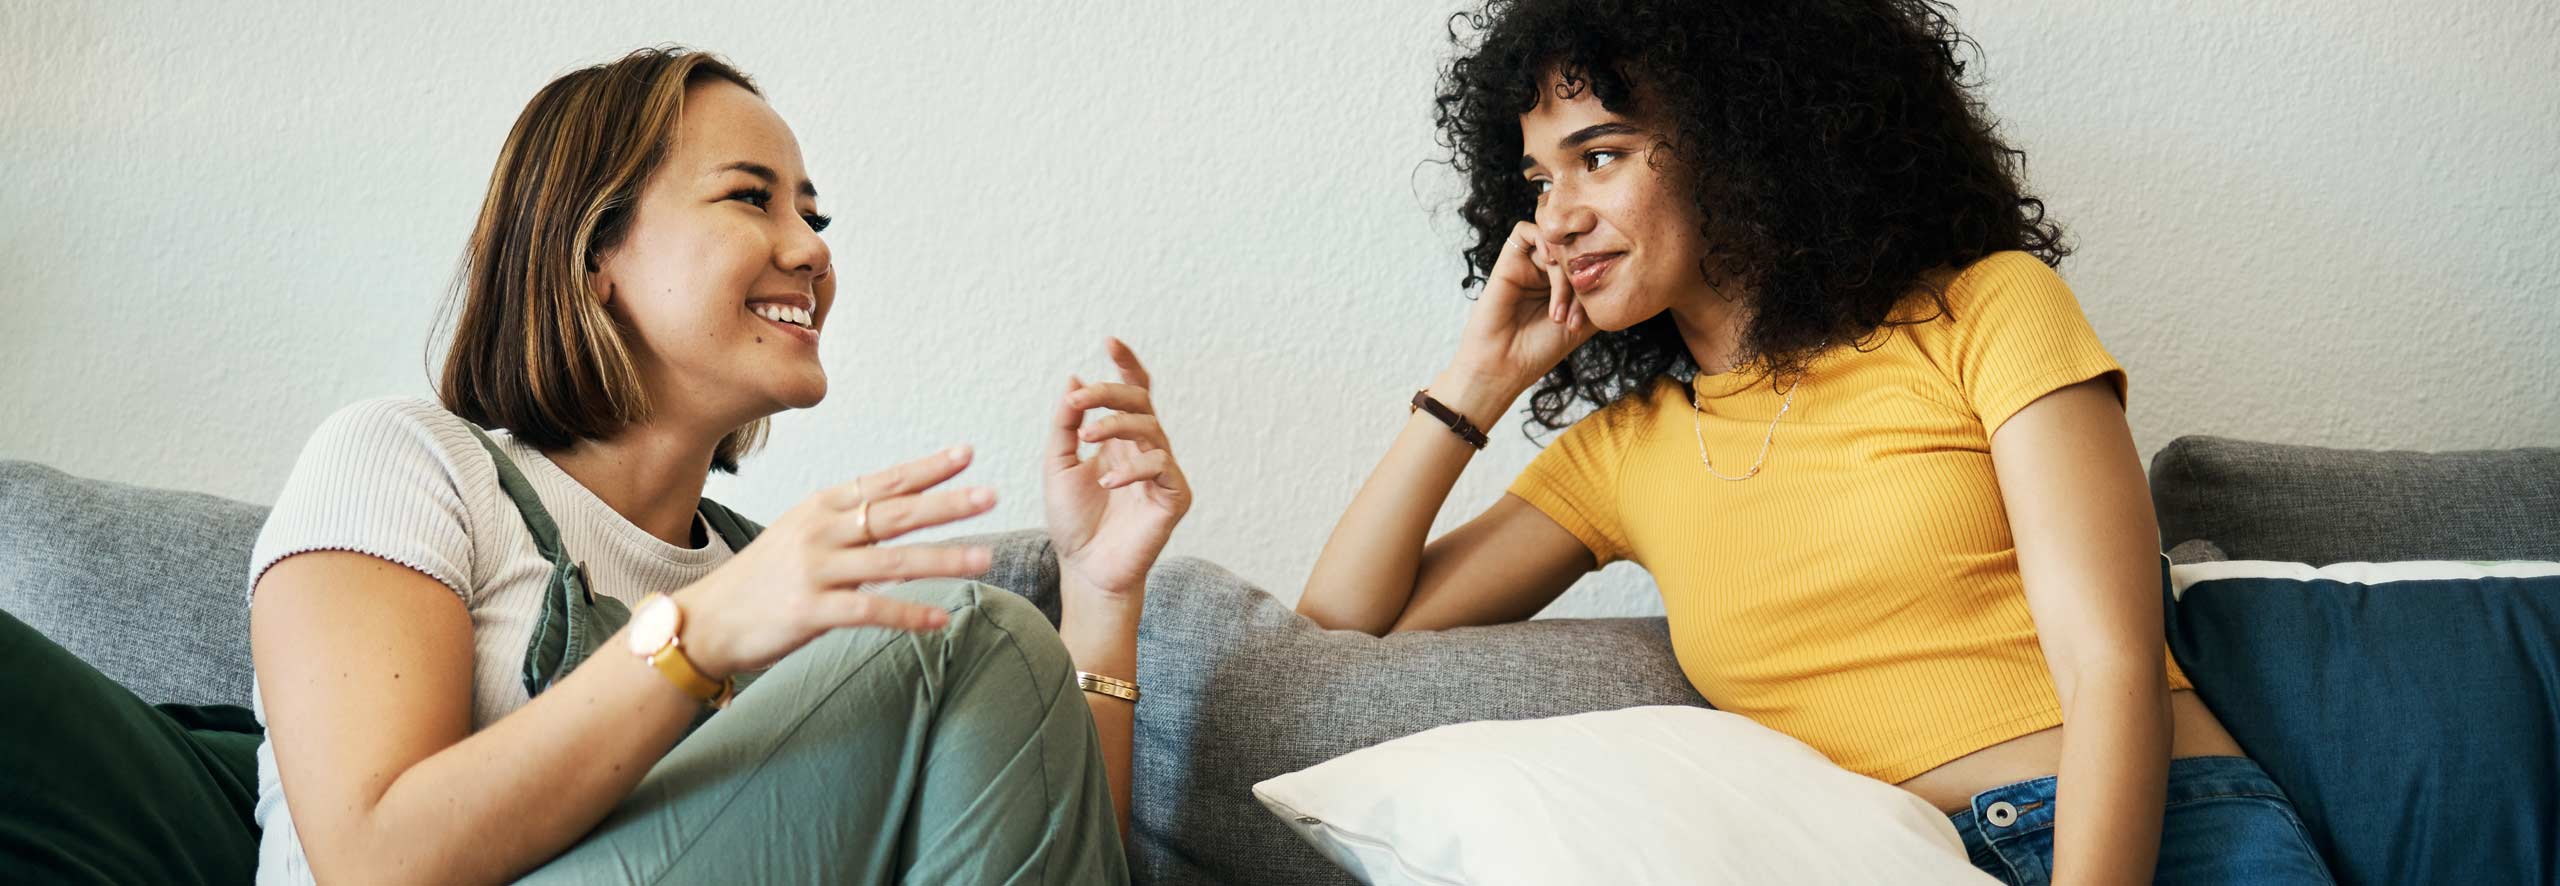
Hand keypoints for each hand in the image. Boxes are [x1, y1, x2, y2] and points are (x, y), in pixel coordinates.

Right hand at [674, 447, 997, 677]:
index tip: (967, 453)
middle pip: (895, 513)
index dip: (927, 468)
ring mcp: (815, 570)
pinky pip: (870, 610)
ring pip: (892, 561)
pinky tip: (941, 621)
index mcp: (821, 507)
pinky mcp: (810, 610)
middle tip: (991, 496)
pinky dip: (909, 614)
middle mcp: (821, 531)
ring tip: (985, 559)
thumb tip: (908, 522)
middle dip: (947, 504)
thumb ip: (851, 526)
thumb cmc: (763, 579)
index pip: (884, 482)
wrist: (706, 620)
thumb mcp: (803, 536)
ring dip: (943, 560)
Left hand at [1044, 338, 1192, 603]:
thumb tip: (1074, 379)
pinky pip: (1161, 466)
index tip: (1109, 340)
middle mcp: (1144, 449)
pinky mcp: (1174, 496)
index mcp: (1119, 439)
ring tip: (1087, 436)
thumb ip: (1065, 424)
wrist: (1085, 569)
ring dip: (1117, 423)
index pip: (1131, 391)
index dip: (1125, 364)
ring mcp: (1162, 471)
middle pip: (1142, 401)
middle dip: (1112, 392)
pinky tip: (1106, 483)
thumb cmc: (1073, 521)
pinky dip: (1133, 468)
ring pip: (1151, 428)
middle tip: (1081, 399)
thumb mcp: (1057, 465)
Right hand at [1447, 220, 1599, 405]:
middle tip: (1573, 316)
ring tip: (1557, 312)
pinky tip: (1548, 263)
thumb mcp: (1585, 321)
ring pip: (1557, 243)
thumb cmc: (1540, 349)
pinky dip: (1543, 240)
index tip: (1585, 320)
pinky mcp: (1508, 259)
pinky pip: (1527, 230)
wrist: (1505, 366)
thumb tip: (1619, 264)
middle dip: (1580, 281)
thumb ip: (1600, 290)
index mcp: (1565, 284)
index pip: (1590, 261)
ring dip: (1564, 274)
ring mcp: (1528, 264)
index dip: (1594, 283)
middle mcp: (1546, 271)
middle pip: (1575, 250)